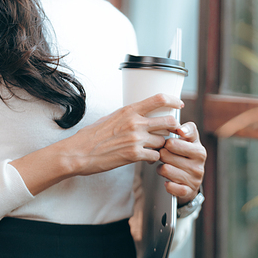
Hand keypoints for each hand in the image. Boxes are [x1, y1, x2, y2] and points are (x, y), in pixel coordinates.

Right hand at [61, 94, 183, 176]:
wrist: (79, 152)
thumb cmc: (91, 136)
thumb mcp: (111, 117)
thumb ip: (128, 115)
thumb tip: (139, 113)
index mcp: (129, 110)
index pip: (159, 99)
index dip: (173, 100)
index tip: (179, 104)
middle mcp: (135, 122)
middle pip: (168, 121)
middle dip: (173, 128)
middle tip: (171, 132)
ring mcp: (136, 139)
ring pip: (163, 141)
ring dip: (162, 146)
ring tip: (154, 148)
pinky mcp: (134, 155)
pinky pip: (155, 156)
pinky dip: (154, 158)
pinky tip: (147, 158)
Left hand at [157, 122, 205, 205]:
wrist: (193, 180)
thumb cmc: (188, 154)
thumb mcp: (191, 140)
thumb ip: (187, 129)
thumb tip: (181, 129)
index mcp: (199, 151)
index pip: (173, 143)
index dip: (167, 143)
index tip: (168, 144)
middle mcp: (198, 165)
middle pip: (165, 155)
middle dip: (162, 154)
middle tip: (165, 156)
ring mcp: (194, 179)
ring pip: (165, 169)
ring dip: (161, 168)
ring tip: (165, 166)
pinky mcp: (187, 191)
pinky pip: (170, 186)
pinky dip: (167, 184)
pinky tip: (168, 181)